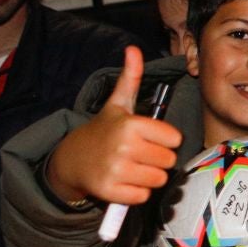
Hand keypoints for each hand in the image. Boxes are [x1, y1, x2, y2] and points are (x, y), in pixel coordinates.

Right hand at [45, 48, 182, 206]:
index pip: (175, 139)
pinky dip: (137, 192)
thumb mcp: (118, 104)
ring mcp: (116, 171)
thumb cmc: (104, 130)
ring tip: (133, 167)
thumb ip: (130, 78)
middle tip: (140, 154)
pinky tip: (124, 181)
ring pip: (159, 180)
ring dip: (149, 177)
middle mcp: (124, 147)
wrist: (72, 159)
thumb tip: (133, 49)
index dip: (165, 140)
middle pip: (169, 161)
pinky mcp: (110, 192)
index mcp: (131, 124)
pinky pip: (143, 196)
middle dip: (158, 159)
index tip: (149, 138)